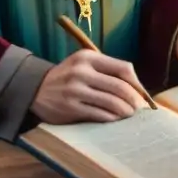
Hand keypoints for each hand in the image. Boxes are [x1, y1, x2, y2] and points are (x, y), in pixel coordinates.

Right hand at [30, 50, 147, 124]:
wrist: (35, 89)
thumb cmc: (67, 77)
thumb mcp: (83, 64)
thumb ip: (107, 71)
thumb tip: (137, 87)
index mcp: (88, 57)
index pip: (123, 68)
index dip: (137, 83)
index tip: (142, 94)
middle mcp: (82, 71)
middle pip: (120, 87)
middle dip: (134, 100)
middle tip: (140, 109)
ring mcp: (75, 90)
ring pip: (112, 102)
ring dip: (125, 111)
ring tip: (129, 115)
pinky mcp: (70, 107)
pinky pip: (100, 115)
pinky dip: (112, 118)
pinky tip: (115, 120)